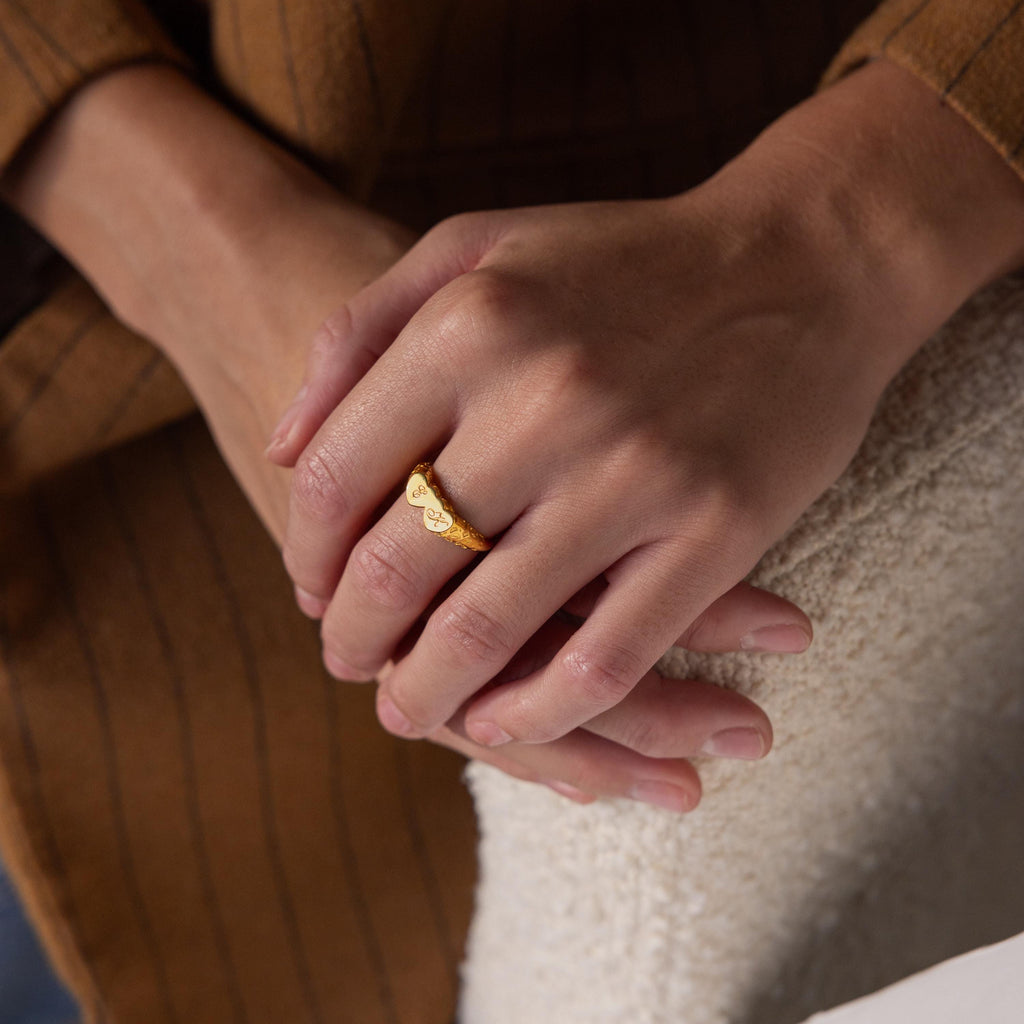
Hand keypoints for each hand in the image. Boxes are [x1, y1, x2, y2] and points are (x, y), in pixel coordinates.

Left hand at [3, 63, 800, 811]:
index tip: (311, 592)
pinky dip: (538, 713)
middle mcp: (546, 399)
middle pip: (397, 565)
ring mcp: (634, 471)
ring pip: (487, 631)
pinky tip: (502, 723)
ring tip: (406, 710)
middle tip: (348, 661)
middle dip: (353, 637)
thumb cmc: (624, 261)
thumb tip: (282, 452)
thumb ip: (360, 332)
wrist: (804, 262)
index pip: (337, 479)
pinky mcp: (714, 531)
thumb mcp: (476, 247)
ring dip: (426, 695)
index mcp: (474, 323)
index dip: (305, 555)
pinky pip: (603, 661)